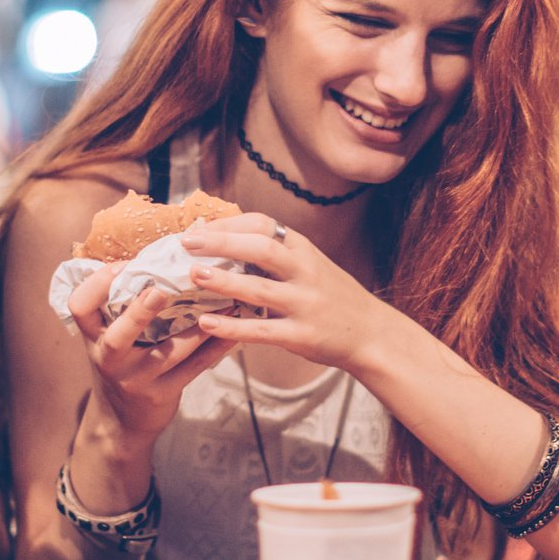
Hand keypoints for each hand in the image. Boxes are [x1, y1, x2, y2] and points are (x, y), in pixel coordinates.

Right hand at [66, 258, 234, 457]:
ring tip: (225, 302)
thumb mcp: (108, 336)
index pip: (79, 307)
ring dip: (199, 327)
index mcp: (93, 336)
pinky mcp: (162, 395)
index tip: (123, 265)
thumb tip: (157, 253)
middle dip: (139, 312)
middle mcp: (109, 358)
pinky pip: (194, 369)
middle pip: (119, 335)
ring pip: (168, 352)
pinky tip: (235, 330)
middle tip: (161, 289)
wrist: (122, 421)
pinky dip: (215, 348)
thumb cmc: (121, 362)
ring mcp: (136, 379)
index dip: (97, 283)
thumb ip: (121, 304)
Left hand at [182, 214, 395, 370]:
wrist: (372, 334)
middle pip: (260, 249)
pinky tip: (207, 323)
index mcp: (304, 250)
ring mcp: (304, 304)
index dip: (229, 224)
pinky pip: (261, 330)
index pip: (264, 225)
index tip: (200, 228)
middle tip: (187, 242)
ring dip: (223, 281)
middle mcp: (305, 272)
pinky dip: (231, 326)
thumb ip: (278, 255)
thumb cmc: (333, 297)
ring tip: (193, 275)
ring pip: (258, 288)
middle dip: (222, 243)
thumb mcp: (311, 266)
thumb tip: (226, 242)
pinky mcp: (301, 335)